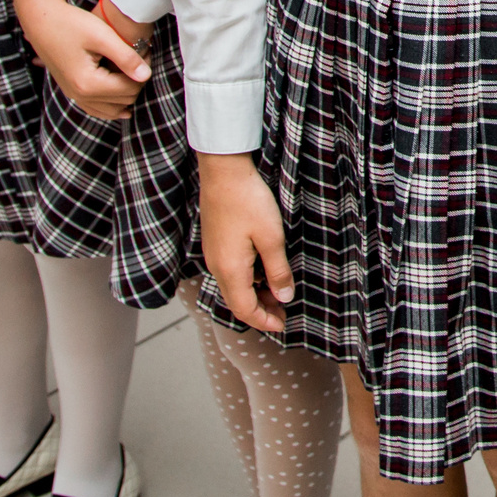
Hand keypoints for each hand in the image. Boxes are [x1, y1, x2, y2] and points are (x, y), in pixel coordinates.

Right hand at [13, 0, 150, 118]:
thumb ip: (126, 58)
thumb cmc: (72, 24)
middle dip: (137, 81)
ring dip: (126, 92)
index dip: (144, 70)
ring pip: (113, 109)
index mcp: (88, 84)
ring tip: (131, 68)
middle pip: (124, 99)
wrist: (42, 21)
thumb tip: (146, 76)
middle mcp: (80, 95)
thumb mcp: (102, 36)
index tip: (146, 51)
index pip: (130, 88)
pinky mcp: (72, 92)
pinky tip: (121, 94)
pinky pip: (97, 108)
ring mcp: (74, 96)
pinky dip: (112, 103)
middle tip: (141, 57)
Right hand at [199, 151, 293, 333]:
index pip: (244, 310)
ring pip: (233, 287)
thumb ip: (278, 271)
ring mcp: (213, 254)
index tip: (283, 325)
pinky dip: (247, 280)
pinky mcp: (214, 243)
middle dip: (260, 311)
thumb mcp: (272, 238)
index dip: (264, 321)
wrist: (223, 172)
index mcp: (229, 270)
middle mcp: (216, 267)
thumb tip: (284, 297)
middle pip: (236, 302)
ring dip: (254, 295)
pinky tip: (262, 271)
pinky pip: (229, 272)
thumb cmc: (248, 201)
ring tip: (277, 292)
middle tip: (283, 312)